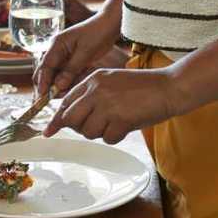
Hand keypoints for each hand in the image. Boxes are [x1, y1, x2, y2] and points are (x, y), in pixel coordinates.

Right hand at [35, 12, 121, 97]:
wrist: (110, 24)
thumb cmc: (98, 33)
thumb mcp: (85, 52)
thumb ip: (71, 69)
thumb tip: (58, 86)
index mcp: (57, 44)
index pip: (45, 66)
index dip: (43, 82)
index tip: (42, 96)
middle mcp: (57, 50)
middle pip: (46, 72)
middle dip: (46, 86)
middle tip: (48, 102)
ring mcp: (64, 55)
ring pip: (56, 75)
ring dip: (59, 86)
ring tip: (66, 96)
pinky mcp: (72, 60)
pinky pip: (66, 74)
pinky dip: (69, 82)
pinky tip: (74, 87)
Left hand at [43, 67, 183, 143]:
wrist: (169, 87)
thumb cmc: (144, 87)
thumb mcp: (112, 83)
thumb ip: (93, 95)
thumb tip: (74, 117)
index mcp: (93, 79)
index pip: (66, 101)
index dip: (57, 119)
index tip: (48, 131)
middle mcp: (96, 90)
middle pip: (72, 119)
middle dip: (80, 128)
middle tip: (97, 127)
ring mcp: (107, 104)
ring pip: (88, 132)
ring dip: (102, 132)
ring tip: (118, 122)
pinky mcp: (119, 119)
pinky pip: (107, 138)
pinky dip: (116, 137)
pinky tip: (127, 125)